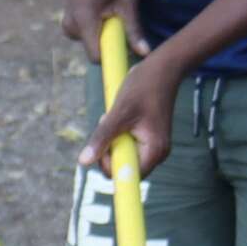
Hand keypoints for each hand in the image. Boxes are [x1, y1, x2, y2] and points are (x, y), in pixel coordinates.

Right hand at [62, 0, 149, 57]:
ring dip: (104, 36)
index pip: (96, 56)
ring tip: (112, 16)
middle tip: (121, 23)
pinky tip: (103, 15)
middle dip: (110, 43)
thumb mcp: (127, 0)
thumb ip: (133, 29)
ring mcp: (67, 26)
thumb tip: (145, 53)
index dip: (113, 57)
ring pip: (91, 44)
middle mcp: (71, 26)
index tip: (127, 51)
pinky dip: (97, 31)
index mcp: (84, 20)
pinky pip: (86, 37)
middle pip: (94, 50)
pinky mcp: (68, 24)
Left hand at [82, 52, 178, 180]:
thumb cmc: (144, 87)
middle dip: (109, 149)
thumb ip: (102, 138)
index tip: (103, 144)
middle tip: (108, 124)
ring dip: (112, 139)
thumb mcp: (118, 113)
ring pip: (122, 154)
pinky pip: (126, 144)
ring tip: (116, 117)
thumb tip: (83, 162)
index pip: (126, 176)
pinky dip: (117, 133)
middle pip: (122, 167)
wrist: (163, 68)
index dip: (110, 165)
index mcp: (154, 152)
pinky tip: (120, 117)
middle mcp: (156, 154)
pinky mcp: (148, 138)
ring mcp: (153, 146)